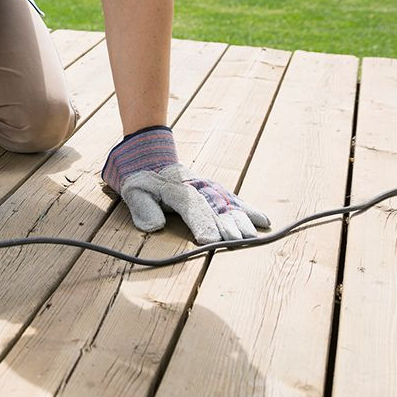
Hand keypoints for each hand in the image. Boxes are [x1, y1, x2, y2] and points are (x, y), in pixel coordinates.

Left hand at [102, 126, 270, 243]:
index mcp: (175, 189)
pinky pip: (232, 198)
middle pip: (214, 207)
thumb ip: (143, 208)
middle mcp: (196, 186)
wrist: (148, 155)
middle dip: (228, 225)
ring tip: (256, 234)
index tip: (209, 240)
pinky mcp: (213, 189)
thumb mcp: (134, 191)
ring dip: (242, 219)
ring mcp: (206, 186)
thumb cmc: (140, 179)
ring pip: (227, 202)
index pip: (191, 208)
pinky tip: (262, 220)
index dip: (201, 224)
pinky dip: (247, 209)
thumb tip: (154, 227)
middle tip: (242, 241)